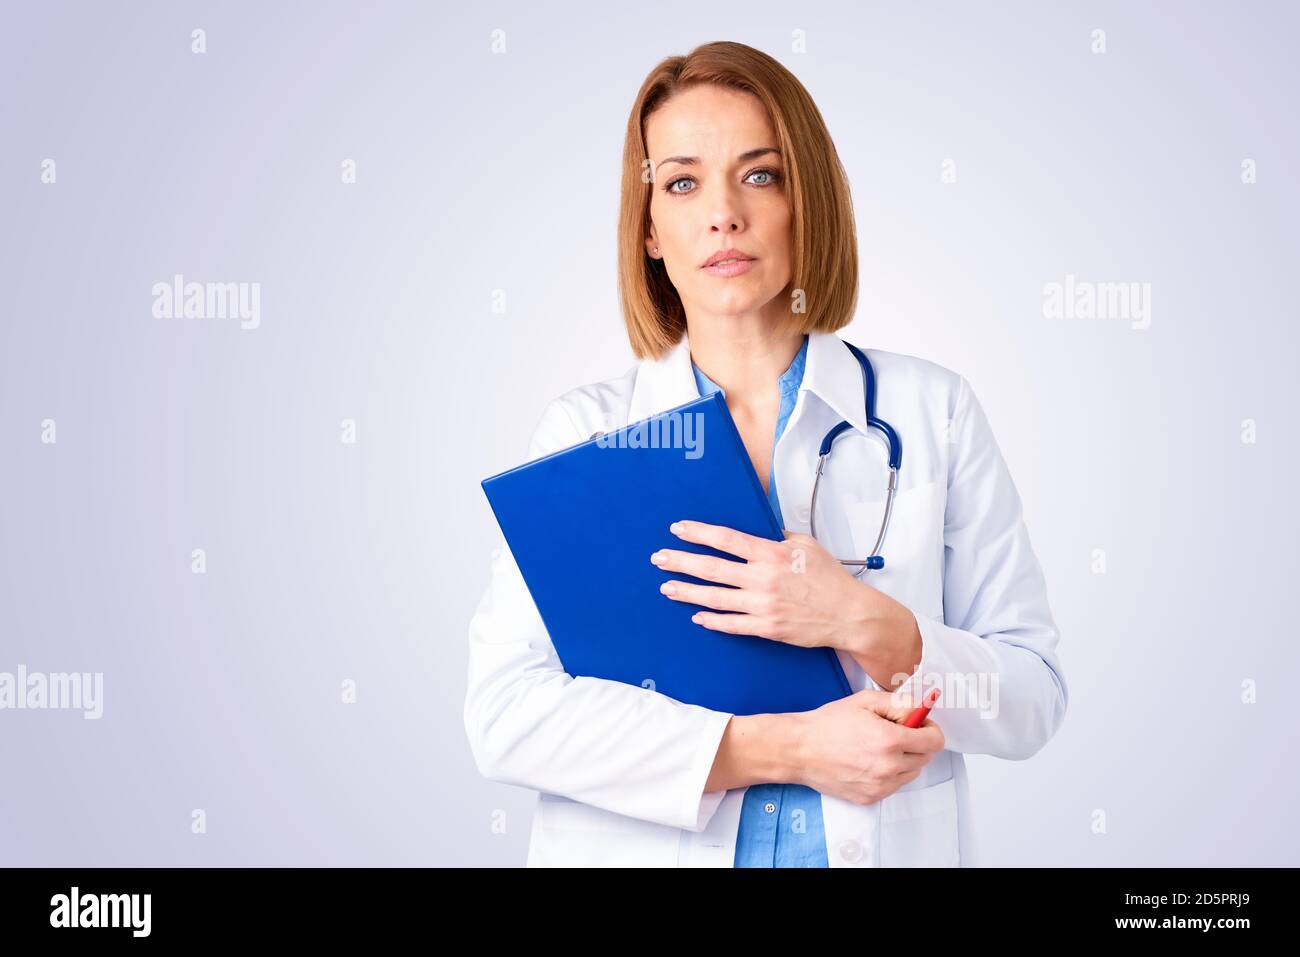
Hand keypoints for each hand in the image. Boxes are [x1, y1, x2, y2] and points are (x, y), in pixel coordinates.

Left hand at [650, 520, 921, 685]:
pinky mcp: (766, 628)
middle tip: (659, 558)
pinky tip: (697, 616)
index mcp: (771, 554)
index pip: (726, 539)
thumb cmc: (830, 578)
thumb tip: (761, 531)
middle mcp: (762, 578)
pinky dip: (712, 620)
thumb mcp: (807, 545)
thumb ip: (779, 538)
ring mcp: (762, 605)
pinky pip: (732, 624)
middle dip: (681, 561)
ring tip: (667, 587)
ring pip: (715, 597)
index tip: (679, 529)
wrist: (850, 614)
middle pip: (712, 568)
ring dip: (688, 592)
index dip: (699, 533)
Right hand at [788, 689, 945, 804]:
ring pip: (912, 773)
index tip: (920, 725)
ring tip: (879, 748)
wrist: (800, 750)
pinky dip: (889, 774)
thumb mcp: (865, 700)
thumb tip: (921, 710)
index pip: (935, 741)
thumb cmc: (829, 724)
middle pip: (926, 758)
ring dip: (904, 760)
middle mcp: (889, 767)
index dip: (930, 729)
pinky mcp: (871, 797)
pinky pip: (894, 785)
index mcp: (891, 740)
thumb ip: (899, 703)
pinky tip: (869, 761)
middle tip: (895, 733)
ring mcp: (881, 785)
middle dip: (917, 743)